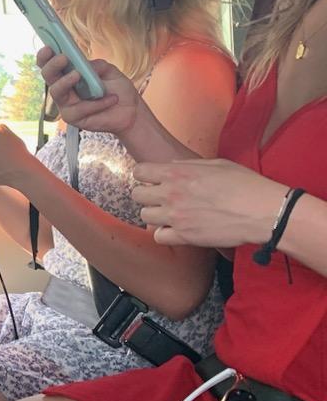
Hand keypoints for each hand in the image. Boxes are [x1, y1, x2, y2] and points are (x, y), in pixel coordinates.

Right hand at [37, 47, 139, 134]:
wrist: (132, 111)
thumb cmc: (118, 90)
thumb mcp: (111, 71)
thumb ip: (97, 65)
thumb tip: (83, 63)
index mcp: (69, 73)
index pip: (50, 64)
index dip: (45, 56)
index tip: (48, 47)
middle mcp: (64, 87)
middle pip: (48, 76)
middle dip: (52, 66)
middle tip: (63, 58)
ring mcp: (66, 103)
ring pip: (56, 92)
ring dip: (65, 82)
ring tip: (77, 75)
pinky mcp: (73, 117)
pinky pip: (79, 109)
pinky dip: (95, 103)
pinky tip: (111, 99)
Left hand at [131, 159, 288, 249]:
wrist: (263, 211)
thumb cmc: (245, 185)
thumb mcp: (216, 164)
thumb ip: (187, 164)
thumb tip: (170, 165)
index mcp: (177, 172)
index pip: (139, 171)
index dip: (144, 175)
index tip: (153, 179)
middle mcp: (171, 193)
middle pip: (137, 195)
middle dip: (147, 195)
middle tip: (161, 198)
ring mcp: (176, 216)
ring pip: (145, 216)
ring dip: (155, 215)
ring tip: (170, 215)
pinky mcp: (185, 236)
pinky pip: (158, 236)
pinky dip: (165, 234)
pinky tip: (177, 229)